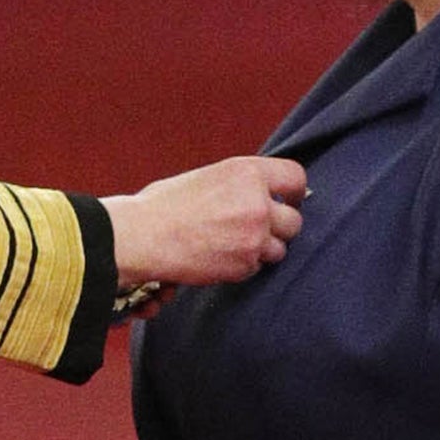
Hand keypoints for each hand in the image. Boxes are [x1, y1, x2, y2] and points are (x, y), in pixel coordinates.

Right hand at [102, 156, 307, 290]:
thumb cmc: (164, 204)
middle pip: (294, 221)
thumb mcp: (207, 177)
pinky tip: (219, 257)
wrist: (143, 236)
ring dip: (262, 249)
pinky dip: (243, 265)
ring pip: (280, 249)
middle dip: (279, 228)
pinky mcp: (245, 264)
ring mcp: (254, 236)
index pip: (295, 178)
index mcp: (246, 172)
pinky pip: (257, 267)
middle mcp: (257, 202)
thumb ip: (240, 185)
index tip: (287, 201)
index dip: (293, 193)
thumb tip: (262, 195)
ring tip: (232, 245)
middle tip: (257, 230)